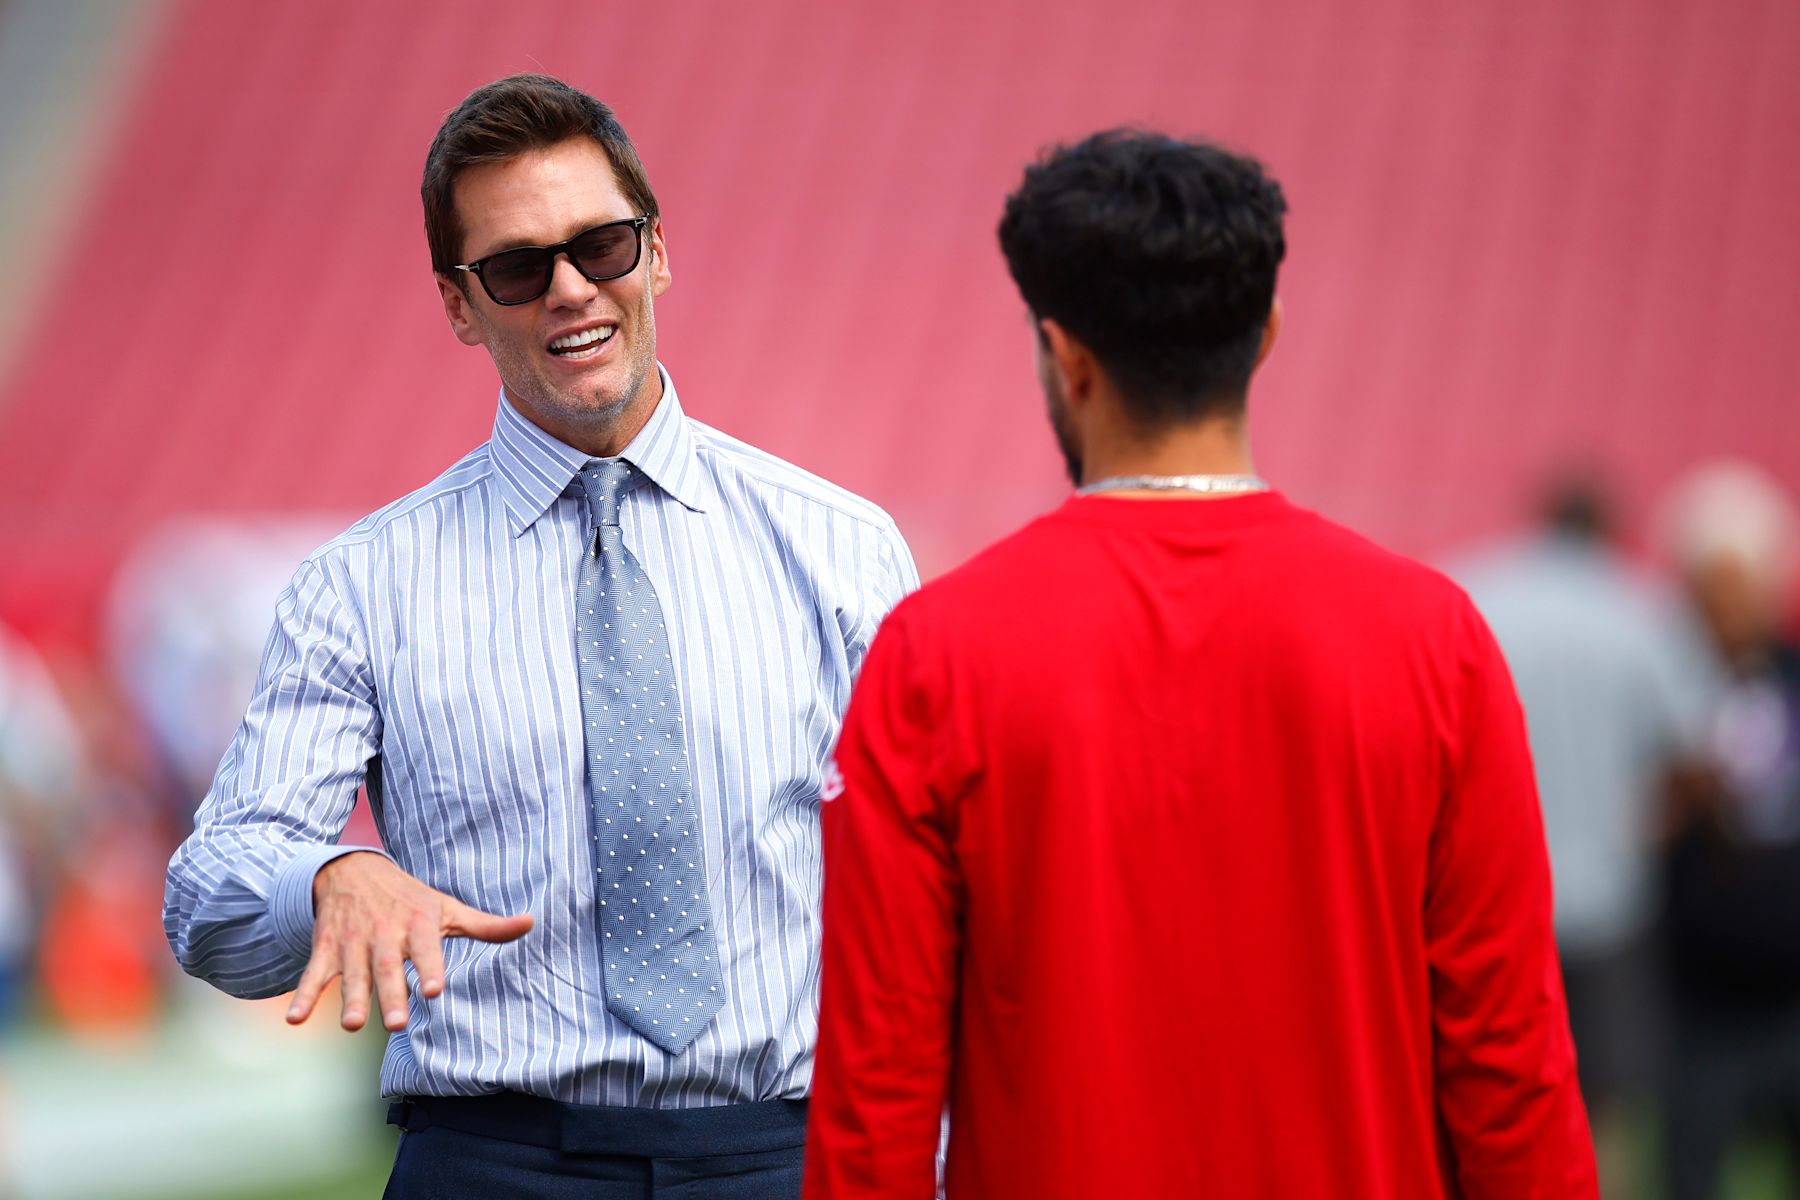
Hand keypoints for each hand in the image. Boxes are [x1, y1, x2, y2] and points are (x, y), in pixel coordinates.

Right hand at [286, 850, 533, 1031]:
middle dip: (391, 995)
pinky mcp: (326, 949)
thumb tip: (531, 923)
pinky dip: (304, 995)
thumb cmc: (411, 899)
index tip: (433, 990)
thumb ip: (486, 925)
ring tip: (352, 1025)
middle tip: (397, 1024)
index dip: (430, 968)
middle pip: (387, 968)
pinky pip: (314, 974)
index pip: (426, 948)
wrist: (352, 869)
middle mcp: (384, 933)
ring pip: (352, 974)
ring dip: (351, 999)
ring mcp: (353, 942)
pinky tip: (295, 1020)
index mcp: (418, 924)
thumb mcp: (448, 908)